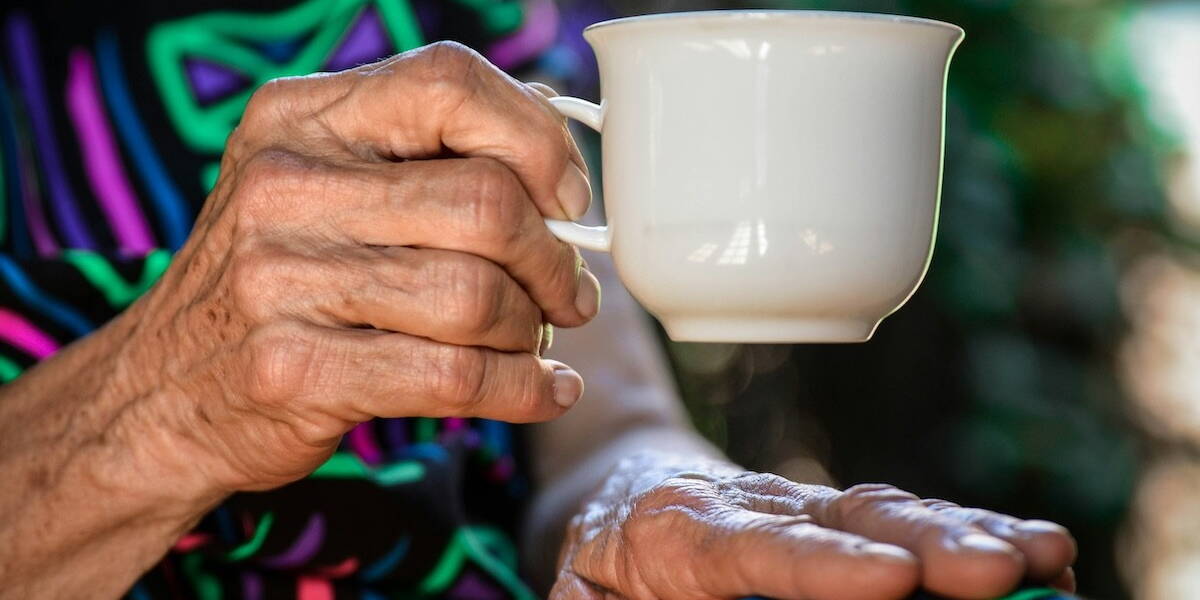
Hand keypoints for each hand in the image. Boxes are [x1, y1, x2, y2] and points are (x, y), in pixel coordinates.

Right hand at [109, 42, 598, 495]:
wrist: (159, 391)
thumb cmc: (275, 279)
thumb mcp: (317, 185)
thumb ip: (418, 155)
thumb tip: (554, 149)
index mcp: (299, 117)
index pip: (449, 82)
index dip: (536, 138)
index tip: (566, 197)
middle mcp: (284, 185)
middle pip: (485, 201)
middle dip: (552, 258)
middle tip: (567, 292)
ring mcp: (282, 279)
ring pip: (477, 295)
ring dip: (533, 327)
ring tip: (537, 339)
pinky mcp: (297, 370)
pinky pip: (455, 376)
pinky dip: (525, 389)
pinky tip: (545, 389)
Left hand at [552, 461, 1075, 599]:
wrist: (623, 483)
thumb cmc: (602, 557)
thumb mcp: (583, 591)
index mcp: (683, 528)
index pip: (758, 547)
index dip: (825, 564)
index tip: (889, 579)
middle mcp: (758, 507)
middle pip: (846, 521)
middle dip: (927, 546)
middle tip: (999, 572)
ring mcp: (806, 507)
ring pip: (891, 511)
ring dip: (968, 534)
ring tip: (1041, 556)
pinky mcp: (840, 518)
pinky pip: (908, 519)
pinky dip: (971, 531)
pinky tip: (1034, 549)